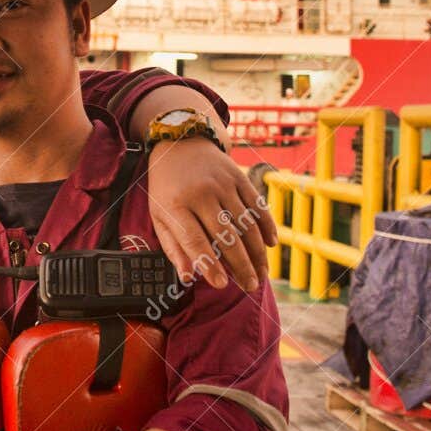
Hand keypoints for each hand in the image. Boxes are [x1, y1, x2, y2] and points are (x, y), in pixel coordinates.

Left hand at [146, 137, 276, 290]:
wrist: (180, 143)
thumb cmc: (167, 187)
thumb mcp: (159, 215)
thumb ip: (173, 246)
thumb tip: (187, 277)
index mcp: (175, 206)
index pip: (195, 241)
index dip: (209, 265)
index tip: (222, 285)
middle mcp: (200, 194)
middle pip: (226, 236)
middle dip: (241, 265)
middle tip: (250, 286)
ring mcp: (222, 184)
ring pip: (246, 223)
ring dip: (257, 251)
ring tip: (262, 273)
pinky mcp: (238, 176)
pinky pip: (257, 204)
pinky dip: (267, 225)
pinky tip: (271, 244)